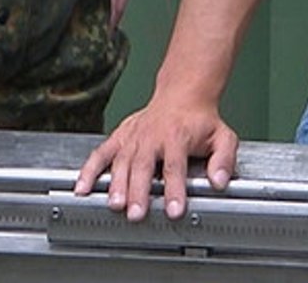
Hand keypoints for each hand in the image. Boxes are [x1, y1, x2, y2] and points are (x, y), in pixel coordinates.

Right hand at [73, 95, 236, 220]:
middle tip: (136, 213)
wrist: (181, 95)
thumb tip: (219, 181)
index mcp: (177, 137)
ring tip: (114, 205)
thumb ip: (224, 160)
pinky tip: (82, 187)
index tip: (174, 210)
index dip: (174, 189)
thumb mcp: (223, 136)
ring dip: (116, 184)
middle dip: (138, 191)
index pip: (175, 166)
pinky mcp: (120, 137)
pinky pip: (101, 153)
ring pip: (121, 161)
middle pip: (143, 166)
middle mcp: (152, 136)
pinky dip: (89, 170)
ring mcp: (133, 137)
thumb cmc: (200, 120)